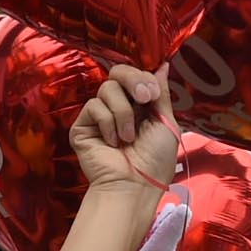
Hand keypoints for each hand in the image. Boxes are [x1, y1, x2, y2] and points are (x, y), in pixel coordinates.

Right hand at [71, 68, 181, 193]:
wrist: (135, 185)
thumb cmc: (155, 160)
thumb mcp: (166, 123)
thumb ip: (161, 93)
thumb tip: (162, 66)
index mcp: (140, 106)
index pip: (136, 75)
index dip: (144, 78)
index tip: (152, 94)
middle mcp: (119, 107)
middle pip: (118, 73)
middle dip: (133, 81)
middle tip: (143, 99)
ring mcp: (100, 116)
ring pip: (108, 89)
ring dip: (123, 113)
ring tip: (128, 138)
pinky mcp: (83, 126)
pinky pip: (94, 106)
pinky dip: (108, 123)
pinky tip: (112, 142)